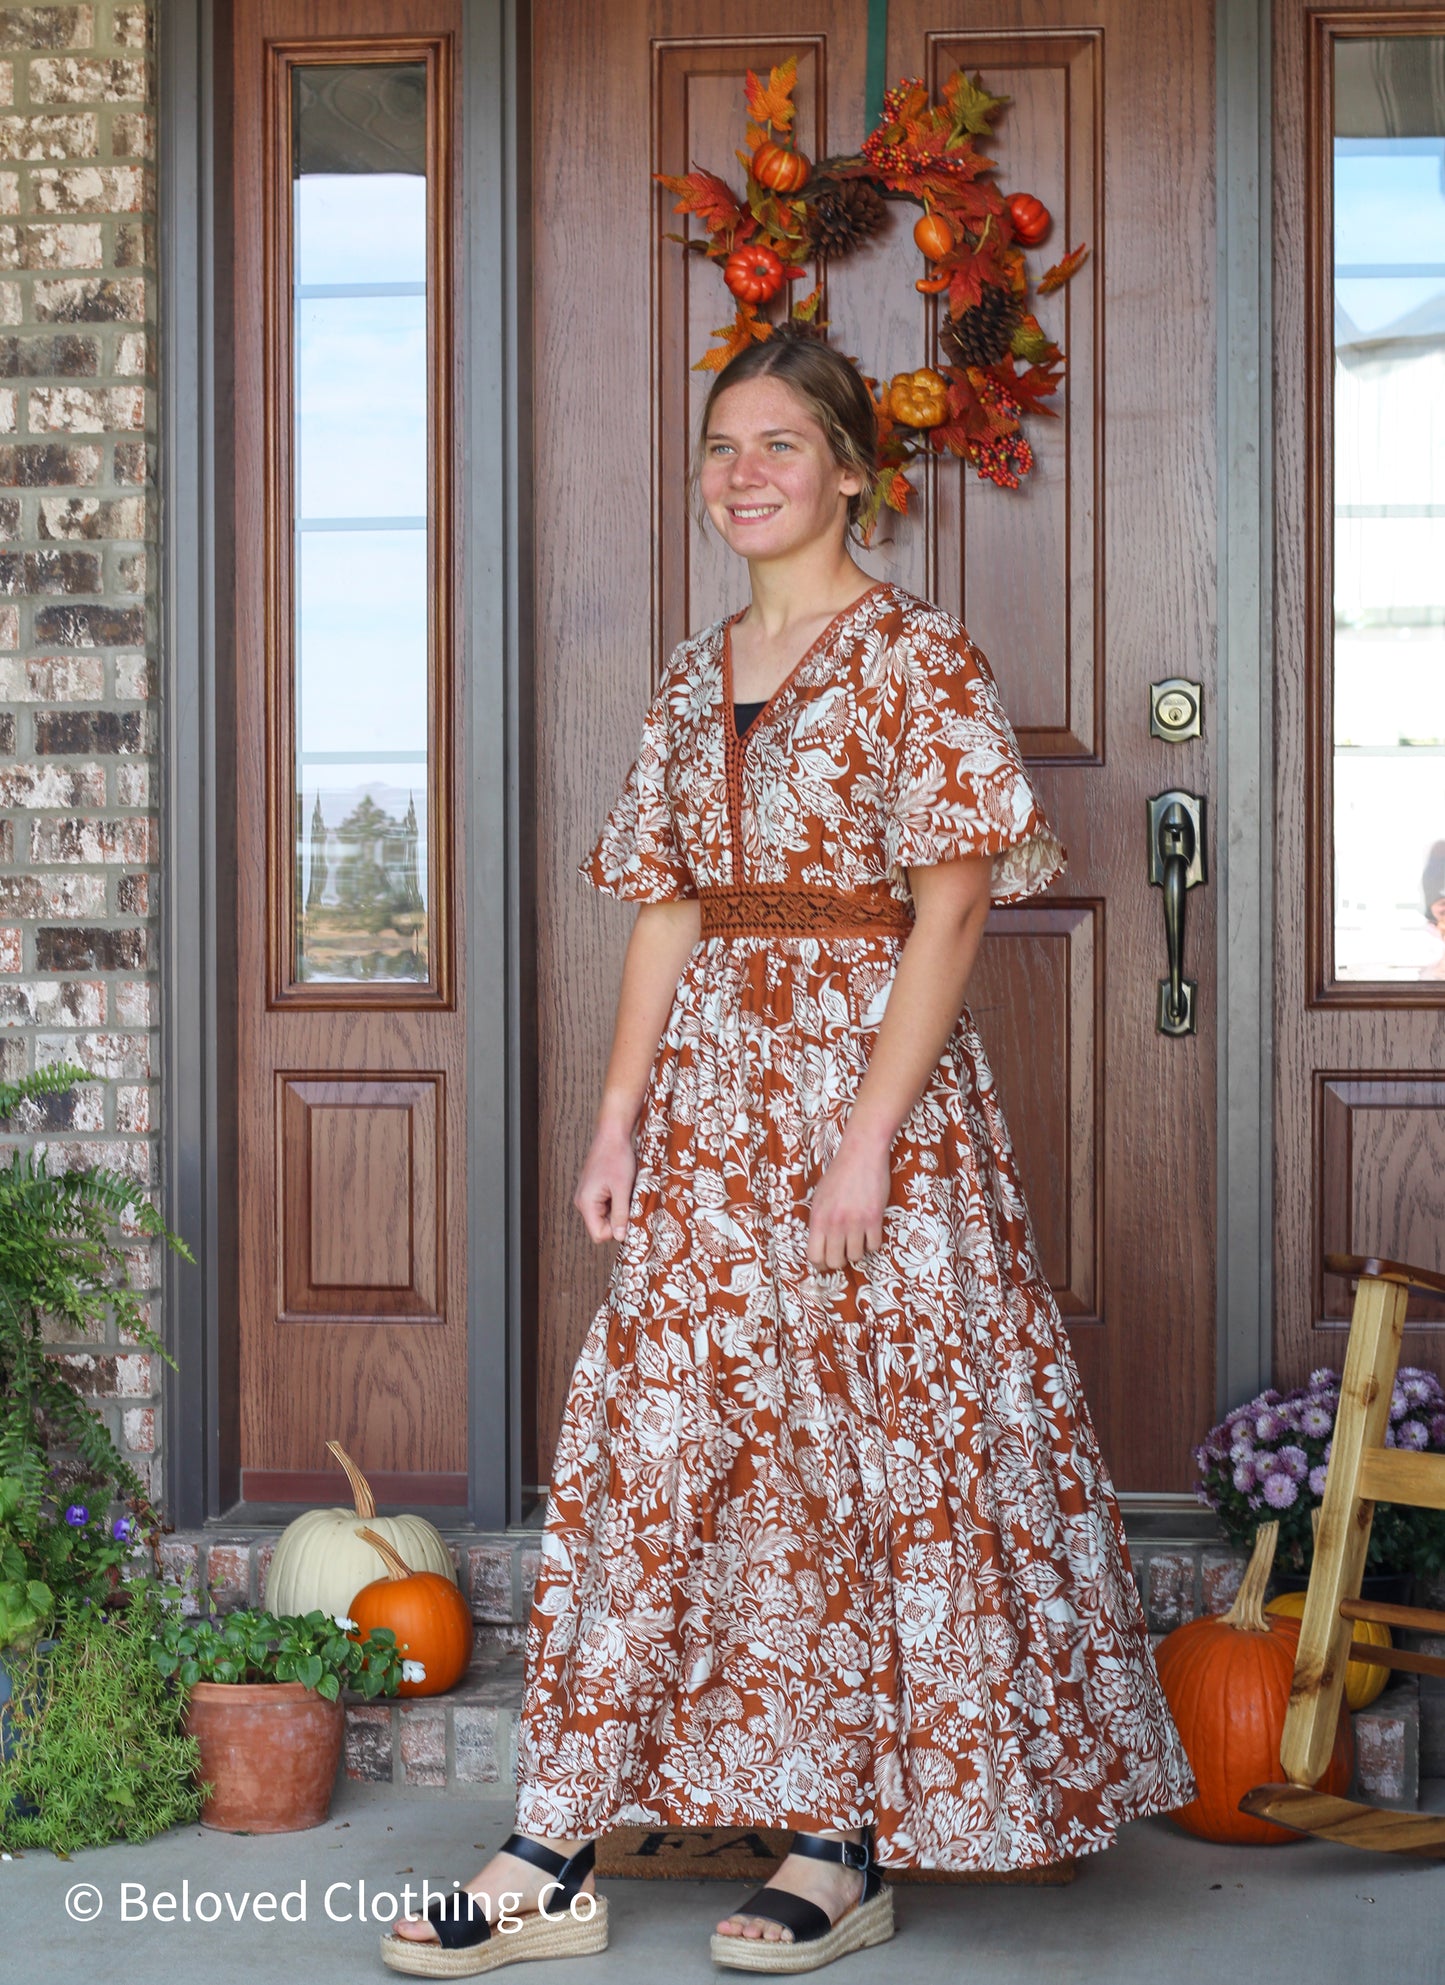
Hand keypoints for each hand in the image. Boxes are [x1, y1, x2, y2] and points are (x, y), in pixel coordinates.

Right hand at [574, 1121, 636, 1241]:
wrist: (612, 1135)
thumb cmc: (616, 1158)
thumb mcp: (622, 1188)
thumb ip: (621, 1214)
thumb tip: (620, 1237)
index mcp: (586, 1203)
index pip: (599, 1234)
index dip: (616, 1231)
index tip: (629, 1215)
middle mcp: (583, 1202)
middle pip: (601, 1226)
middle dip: (618, 1219)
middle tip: (629, 1201)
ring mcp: (587, 1196)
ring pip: (605, 1216)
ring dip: (618, 1209)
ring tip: (625, 1191)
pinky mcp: (593, 1190)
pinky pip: (605, 1206)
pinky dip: (616, 1201)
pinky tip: (621, 1187)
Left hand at [806, 1133, 890, 1269]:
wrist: (861, 1153)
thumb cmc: (840, 1173)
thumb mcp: (819, 1196)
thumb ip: (819, 1220)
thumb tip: (820, 1244)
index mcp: (817, 1217)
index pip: (814, 1256)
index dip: (820, 1263)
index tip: (825, 1261)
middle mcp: (834, 1223)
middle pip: (835, 1261)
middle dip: (839, 1260)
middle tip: (844, 1252)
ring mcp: (855, 1222)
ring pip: (856, 1256)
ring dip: (857, 1250)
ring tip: (858, 1238)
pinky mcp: (874, 1218)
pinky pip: (874, 1246)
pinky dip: (872, 1242)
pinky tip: (870, 1231)